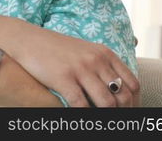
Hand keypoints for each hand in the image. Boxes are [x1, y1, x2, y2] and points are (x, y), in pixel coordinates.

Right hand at [10, 25, 139, 106]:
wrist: (27, 39)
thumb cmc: (56, 48)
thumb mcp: (85, 50)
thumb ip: (102, 65)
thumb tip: (118, 89)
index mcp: (104, 54)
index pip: (132, 84)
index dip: (134, 103)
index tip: (127, 112)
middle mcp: (96, 60)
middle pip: (122, 96)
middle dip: (122, 113)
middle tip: (115, 121)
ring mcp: (80, 69)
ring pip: (107, 103)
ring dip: (106, 116)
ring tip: (98, 119)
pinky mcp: (64, 78)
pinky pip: (82, 105)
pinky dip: (85, 116)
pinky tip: (81, 117)